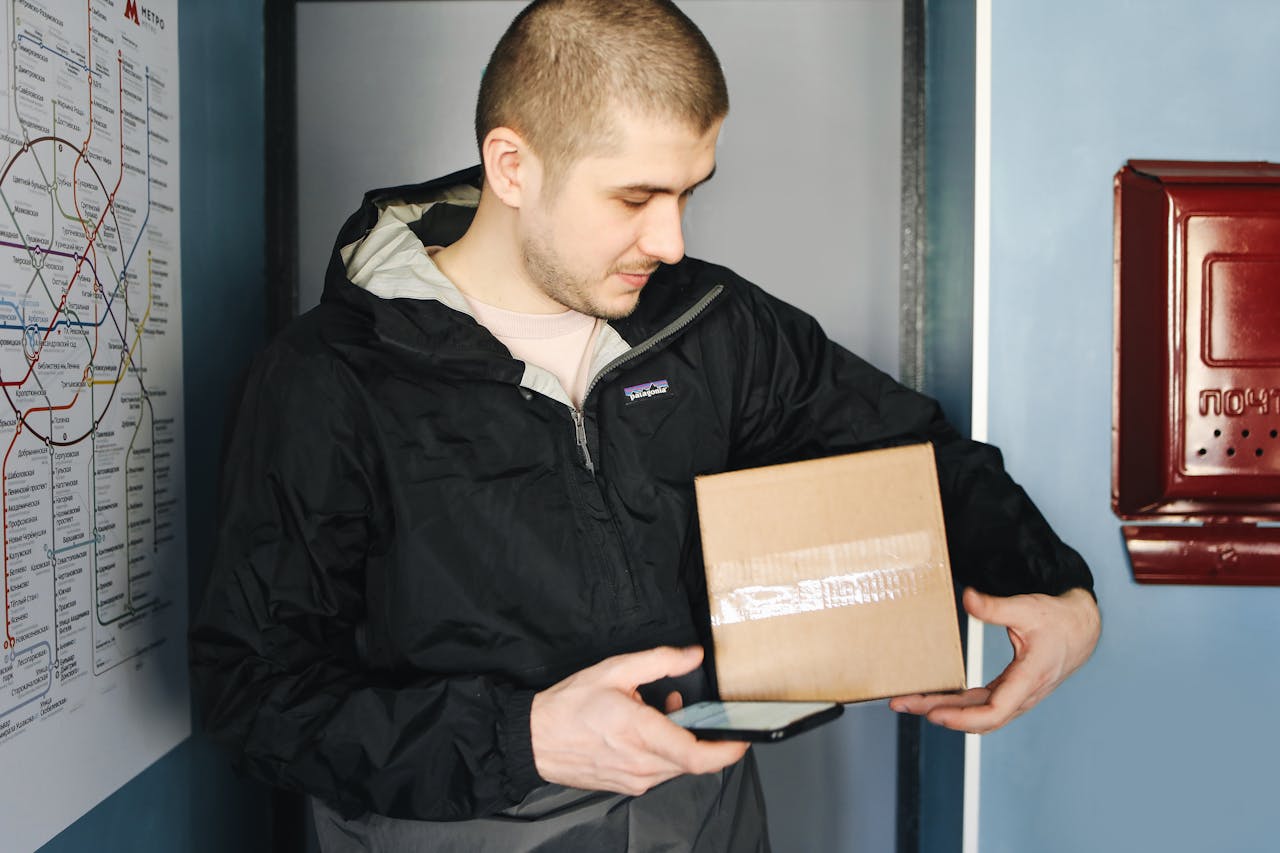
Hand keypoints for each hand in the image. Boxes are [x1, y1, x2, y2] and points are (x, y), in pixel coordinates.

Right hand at [530, 646, 749, 795]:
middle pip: (692, 759)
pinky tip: (647, 728)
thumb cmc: (569, 706)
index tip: (744, 737)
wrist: (535, 739)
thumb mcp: (615, 669)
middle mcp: (642, 764)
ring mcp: (635, 779)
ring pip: (677, 765)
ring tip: (660, 710)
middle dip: (701, 734)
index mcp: (641, 734)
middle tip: (686, 705)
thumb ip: (660, 661)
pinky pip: (660, 771)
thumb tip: (693, 656)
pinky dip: (664, 750)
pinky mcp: (628, 785)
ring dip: (680, 740)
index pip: (697, 755)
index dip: (727, 750)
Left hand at [889, 587, 1099, 733]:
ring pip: (978, 714)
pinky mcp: (1012, 691)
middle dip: (938, 713)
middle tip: (900, 704)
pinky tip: (935, 700)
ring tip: (909, 703)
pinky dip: (958, 706)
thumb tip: (967, 598)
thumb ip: (996, 606)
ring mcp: (1017, 696)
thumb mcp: (1027, 608)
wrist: (1081, 629)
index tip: (933, 714)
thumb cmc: (1056, 619)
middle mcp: (1023, 694)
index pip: (995, 711)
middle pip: (978, 717)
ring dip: (944, 711)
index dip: (963, 717)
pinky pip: (982, 706)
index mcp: (1030, 678)